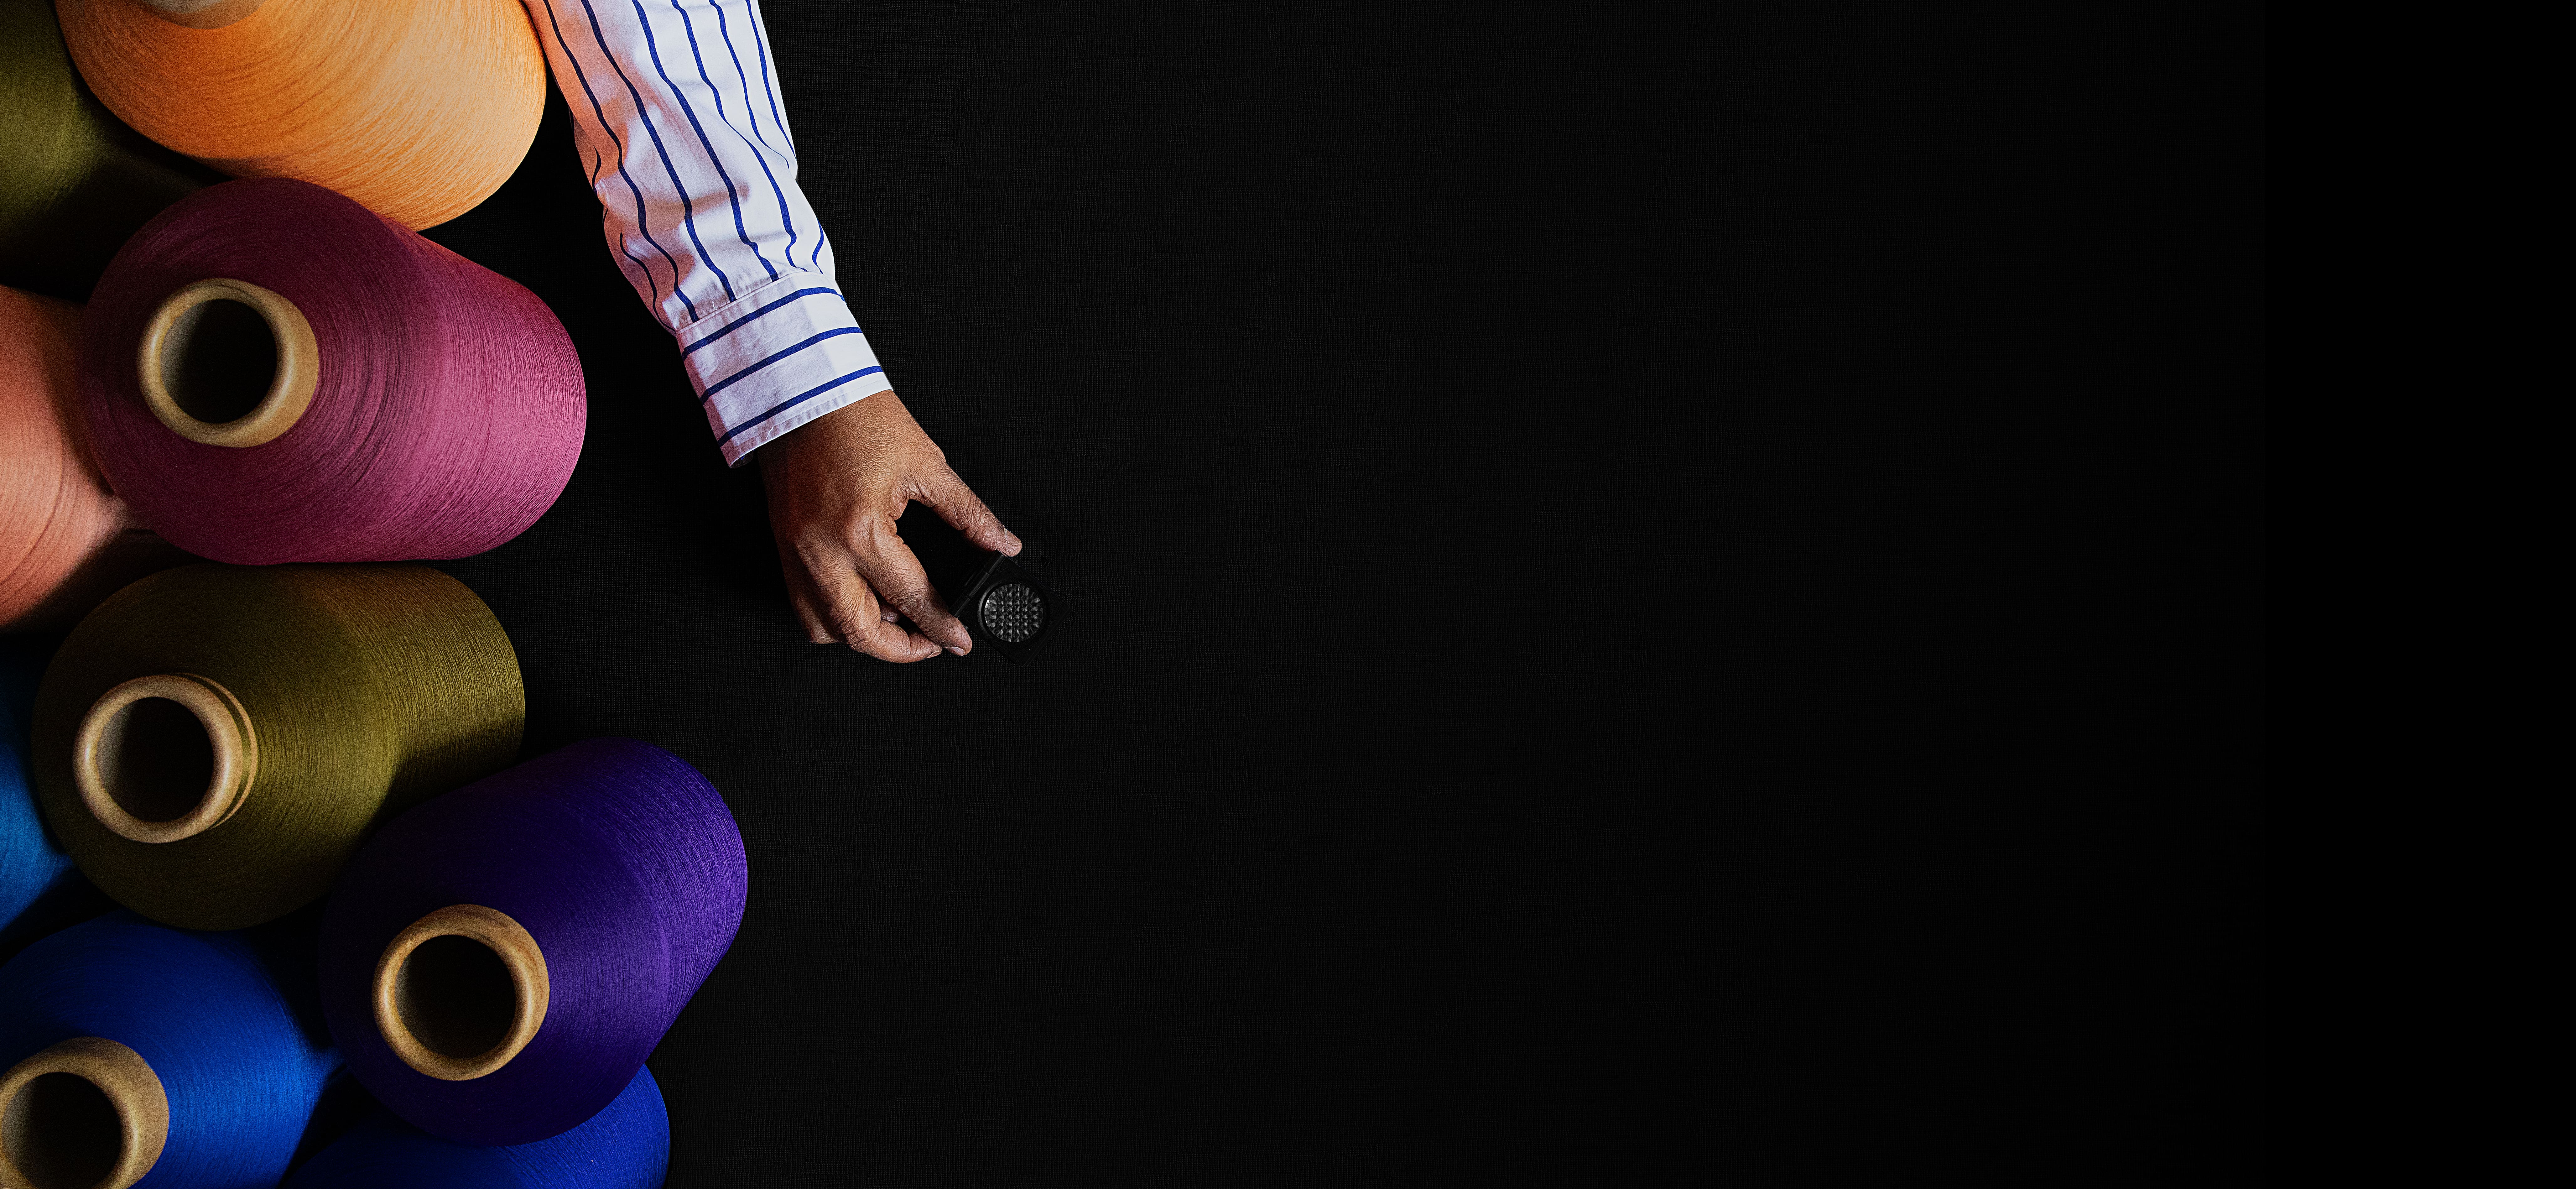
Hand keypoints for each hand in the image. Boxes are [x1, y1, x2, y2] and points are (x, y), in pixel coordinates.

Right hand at [756, 392, 1018, 659]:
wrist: (803, 389)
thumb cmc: (857, 417)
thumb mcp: (926, 464)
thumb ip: (967, 514)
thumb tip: (1001, 544)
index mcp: (862, 531)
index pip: (911, 599)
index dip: (942, 626)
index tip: (960, 641)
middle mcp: (822, 551)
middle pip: (859, 632)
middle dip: (899, 649)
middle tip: (931, 642)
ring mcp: (796, 552)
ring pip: (822, 627)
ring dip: (861, 636)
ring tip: (897, 622)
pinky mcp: (782, 544)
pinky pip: (802, 602)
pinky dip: (831, 615)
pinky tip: (861, 598)